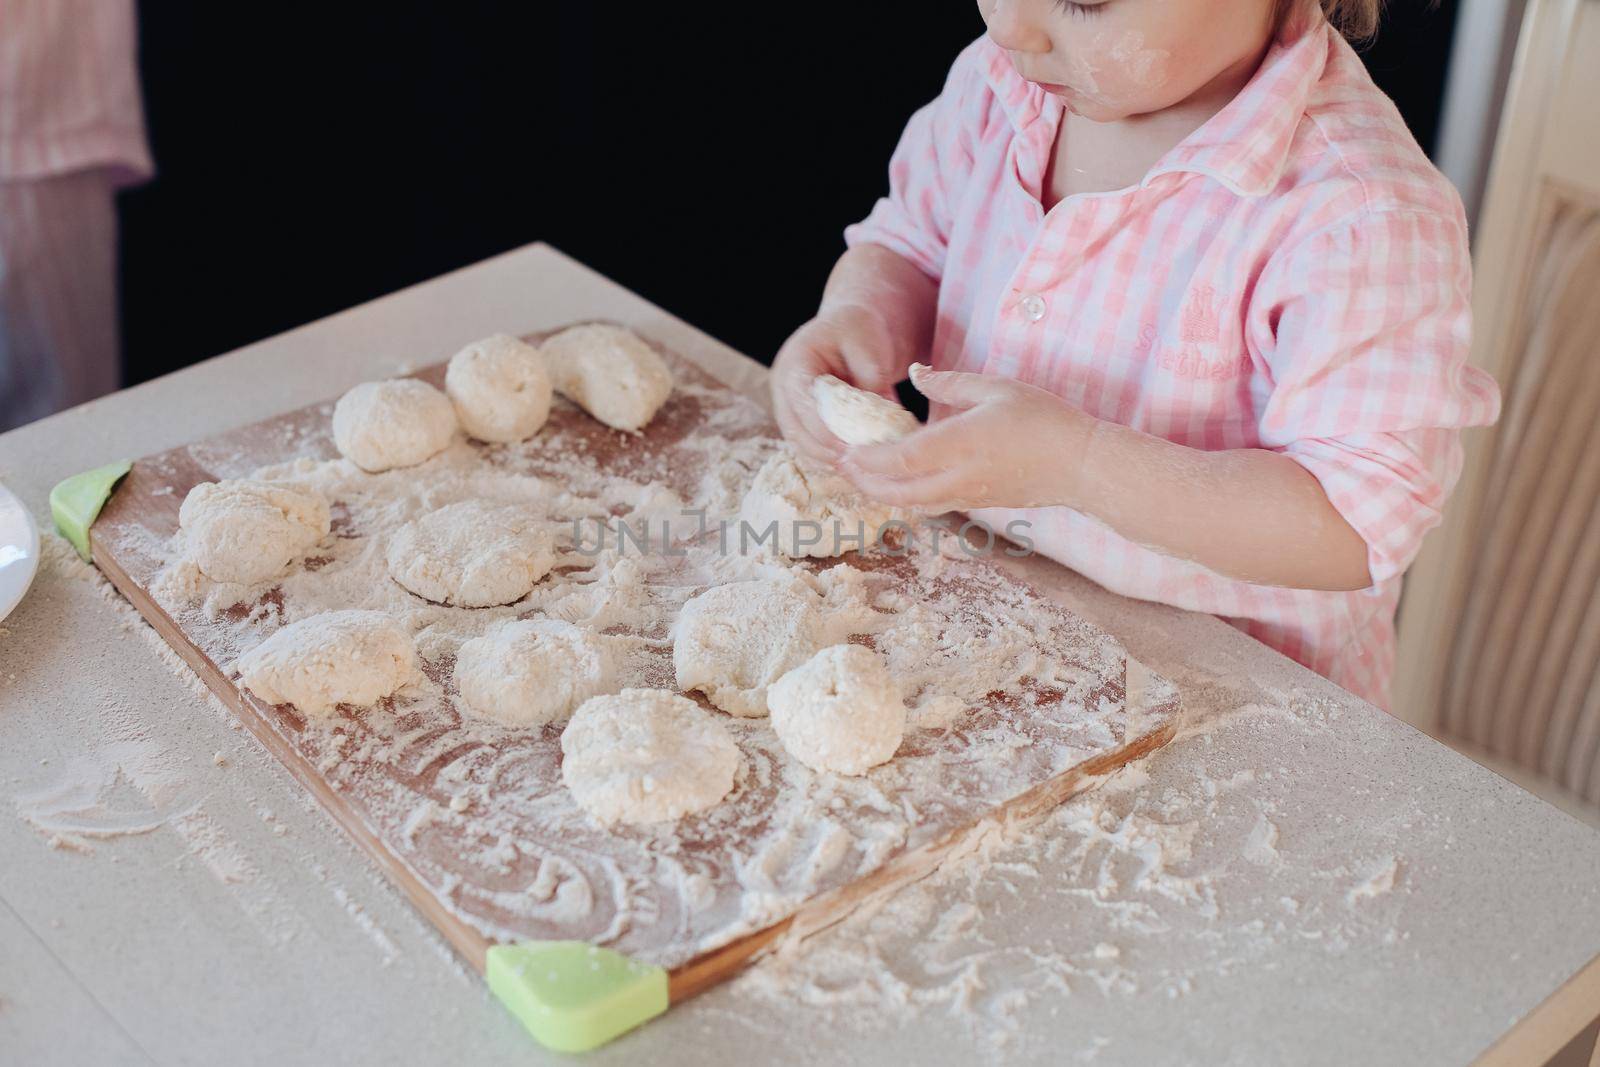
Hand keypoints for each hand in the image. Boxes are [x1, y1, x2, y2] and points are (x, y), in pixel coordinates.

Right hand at [770, 302, 902, 464]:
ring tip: (856, 469)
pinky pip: (810, 444)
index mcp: (795, 362)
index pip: (801, 402)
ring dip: (825, 458)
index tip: (847, 446)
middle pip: (794, 429)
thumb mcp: (868, 341)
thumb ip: (870, 376)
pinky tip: (853, 466)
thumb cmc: (858, 329)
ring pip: (799, 442)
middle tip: (854, 464)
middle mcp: (784, 387)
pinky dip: (829, 456)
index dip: (822, 428)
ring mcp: (789, 405)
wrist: (851, 327)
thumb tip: (876, 417)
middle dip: (823, 450)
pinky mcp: (802, 419)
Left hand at [836, 364, 1093, 511]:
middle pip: (898, 492)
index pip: (902, 459)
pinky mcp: (980, 506)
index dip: (869, 459)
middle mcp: (960, 478)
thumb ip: (951, 382)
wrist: (1084, 466)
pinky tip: (901, 484)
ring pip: (913, 504)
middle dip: (865, 482)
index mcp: (962, 445)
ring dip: (884, 494)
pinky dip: (908, 497)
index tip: (847, 449)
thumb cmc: (1045, 420)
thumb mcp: (997, 388)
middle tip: (842, 466)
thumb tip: (915, 372)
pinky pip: (933, 505)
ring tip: (863, 477)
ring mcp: (970, 497)